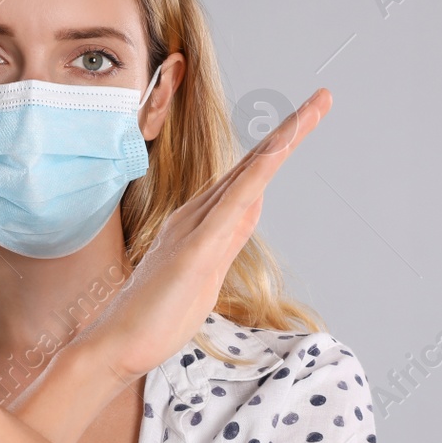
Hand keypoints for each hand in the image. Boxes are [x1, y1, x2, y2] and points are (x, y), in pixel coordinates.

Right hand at [75, 88, 333, 382]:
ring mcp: (194, 228)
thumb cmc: (154, 317)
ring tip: (313, 111)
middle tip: (324, 99)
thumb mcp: (204, 275)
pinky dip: (258, 174)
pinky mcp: (195, 249)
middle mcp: (195, 214)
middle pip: (253, 166)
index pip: (247, 180)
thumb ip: (226, 240)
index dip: (276, 150)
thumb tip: (248, 212)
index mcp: (198, 222)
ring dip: (282, 141)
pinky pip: (233, 204)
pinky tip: (280, 152)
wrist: (116, 343)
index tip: (304, 125)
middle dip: (291, 131)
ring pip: (248, 175)